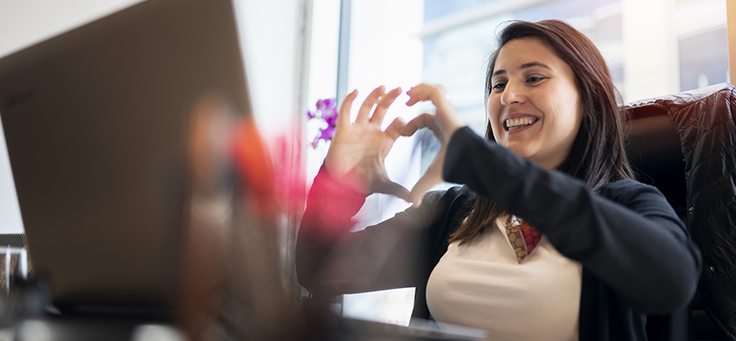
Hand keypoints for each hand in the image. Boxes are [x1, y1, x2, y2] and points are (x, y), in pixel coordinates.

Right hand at [323, 86, 410, 200]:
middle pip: (383, 110)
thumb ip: (398, 189)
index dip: (402, 122)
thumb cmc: (361, 182)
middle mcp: (372, 132)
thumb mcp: (383, 184)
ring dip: (374, 96)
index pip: (396, 126)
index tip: (408, 122)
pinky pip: (346, 111)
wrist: (341, 185)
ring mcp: (358, 129)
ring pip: (367, 107)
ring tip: (383, 86)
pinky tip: (356, 91)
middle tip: (401, 89)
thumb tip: (412, 201)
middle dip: (391, 99)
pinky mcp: (343, 130)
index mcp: (384, 142)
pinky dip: (349, 100)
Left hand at [402, 84, 465, 205]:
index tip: (403, 133)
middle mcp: (445, 120)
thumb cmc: (455, 167)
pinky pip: (436, 92)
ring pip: (435, 93)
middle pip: (430, 105)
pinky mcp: (447, 109)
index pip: (426, 121)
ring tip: (408, 95)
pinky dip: (423, 89)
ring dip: (420, 91)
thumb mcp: (431, 176)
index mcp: (442, 132)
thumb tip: (412, 204)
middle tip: (405, 104)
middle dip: (416, 102)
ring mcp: (447, 113)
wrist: (468, 162)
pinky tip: (412, 94)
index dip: (412, 124)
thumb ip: (420, 187)